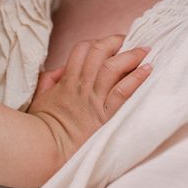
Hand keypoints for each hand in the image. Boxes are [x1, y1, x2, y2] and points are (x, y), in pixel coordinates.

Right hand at [28, 35, 151, 168]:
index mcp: (67, 80)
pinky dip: (136, 78)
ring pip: (113, 68)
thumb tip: (62, 69)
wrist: (45, 148)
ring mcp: (94, 100)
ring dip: (131, 56)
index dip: (97, 42)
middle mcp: (82, 85)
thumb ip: (50, 79)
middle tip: (129, 39)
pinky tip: (147, 70)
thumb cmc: (41, 126)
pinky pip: (123, 91)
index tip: (109, 43)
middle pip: (100, 53)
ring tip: (145, 50)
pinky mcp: (105, 116)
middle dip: (116, 42)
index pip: (82, 50)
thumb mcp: (40, 97)